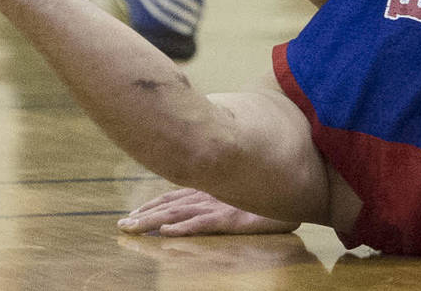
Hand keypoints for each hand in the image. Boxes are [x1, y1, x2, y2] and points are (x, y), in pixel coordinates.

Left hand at [118, 188, 297, 236]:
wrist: (297, 190)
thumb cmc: (270, 189)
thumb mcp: (241, 190)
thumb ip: (224, 189)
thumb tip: (208, 195)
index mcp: (211, 188)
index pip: (174, 196)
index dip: (153, 204)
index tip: (133, 212)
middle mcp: (211, 195)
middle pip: (170, 205)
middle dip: (144, 214)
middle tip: (122, 225)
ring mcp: (220, 206)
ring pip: (179, 214)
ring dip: (154, 222)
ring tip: (133, 229)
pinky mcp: (231, 219)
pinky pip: (202, 224)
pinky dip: (183, 228)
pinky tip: (166, 232)